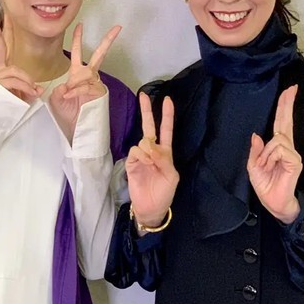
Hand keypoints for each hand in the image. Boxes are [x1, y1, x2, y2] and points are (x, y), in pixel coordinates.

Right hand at [0, 17, 43, 102]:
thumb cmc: (5, 107)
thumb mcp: (21, 95)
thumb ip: (29, 88)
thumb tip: (39, 89)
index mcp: (2, 69)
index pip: (2, 47)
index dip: (0, 33)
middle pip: (1, 46)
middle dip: (3, 32)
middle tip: (3, 17)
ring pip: (17, 71)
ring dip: (28, 82)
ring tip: (34, 92)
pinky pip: (17, 81)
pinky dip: (27, 88)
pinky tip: (31, 93)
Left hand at [48, 22, 120, 142]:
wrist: (78, 130)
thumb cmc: (68, 115)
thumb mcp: (57, 99)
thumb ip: (59, 89)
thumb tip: (67, 85)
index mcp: (77, 74)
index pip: (77, 53)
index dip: (77, 39)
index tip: (80, 25)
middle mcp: (88, 76)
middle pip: (99, 55)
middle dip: (108, 40)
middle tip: (118, 27)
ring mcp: (96, 84)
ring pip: (85, 75)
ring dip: (75, 86)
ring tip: (68, 96)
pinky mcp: (101, 92)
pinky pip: (86, 86)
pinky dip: (77, 91)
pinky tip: (72, 97)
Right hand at [125, 92, 179, 227]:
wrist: (151, 208)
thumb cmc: (164, 193)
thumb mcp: (172, 176)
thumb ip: (164, 160)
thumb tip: (151, 147)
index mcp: (165, 153)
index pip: (166, 130)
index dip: (167, 115)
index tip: (167, 100)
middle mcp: (152, 151)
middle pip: (149, 127)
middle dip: (147, 111)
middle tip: (144, 95)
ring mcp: (141, 156)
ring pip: (143, 140)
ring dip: (148, 149)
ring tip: (151, 163)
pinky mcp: (131, 163)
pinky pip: (135, 150)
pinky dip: (141, 155)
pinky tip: (144, 163)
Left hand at [247, 84, 301, 223]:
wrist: (273, 203)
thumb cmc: (265, 186)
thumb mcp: (254, 167)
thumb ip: (255, 151)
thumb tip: (257, 135)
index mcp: (277, 147)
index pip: (281, 123)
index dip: (284, 107)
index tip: (289, 91)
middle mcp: (287, 147)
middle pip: (286, 121)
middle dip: (287, 104)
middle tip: (292, 87)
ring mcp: (292, 153)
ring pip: (276, 140)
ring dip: (265, 154)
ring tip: (265, 166)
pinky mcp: (295, 160)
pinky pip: (279, 150)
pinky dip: (270, 158)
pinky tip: (271, 167)